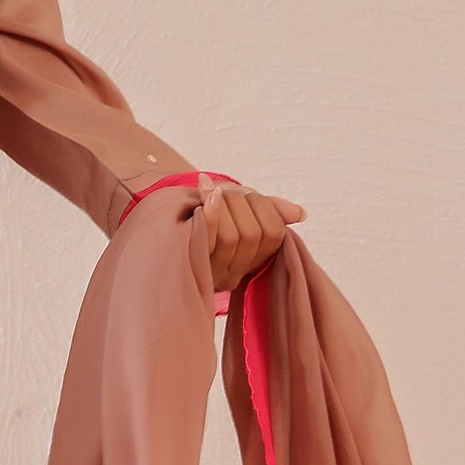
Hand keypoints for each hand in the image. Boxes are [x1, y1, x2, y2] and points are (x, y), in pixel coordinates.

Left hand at [198, 178, 306, 293]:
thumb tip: (300, 214)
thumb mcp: (241, 211)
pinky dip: (210, 211)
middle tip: (223, 190)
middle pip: (252, 234)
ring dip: (223, 204)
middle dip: (240, 202)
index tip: (247, 194)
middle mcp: (233, 274)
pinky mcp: (190, 262)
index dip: (264, 206)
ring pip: (232, 236)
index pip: (274, 232)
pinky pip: (207, 238)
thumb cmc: (208, 217)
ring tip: (208, 193)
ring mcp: (211, 272)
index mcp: (251, 262)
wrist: (165, 227)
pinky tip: (206, 191)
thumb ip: (270, 210)